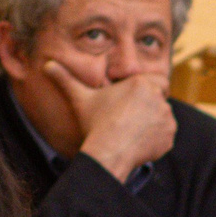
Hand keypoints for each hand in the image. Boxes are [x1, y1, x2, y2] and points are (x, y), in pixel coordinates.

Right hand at [43, 60, 174, 181]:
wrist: (108, 151)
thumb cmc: (94, 123)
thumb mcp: (80, 99)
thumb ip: (66, 79)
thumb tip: (46, 65)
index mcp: (142, 83)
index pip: (158, 81)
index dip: (149, 90)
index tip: (136, 101)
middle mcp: (158, 98)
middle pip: (160, 100)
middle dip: (150, 107)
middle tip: (132, 118)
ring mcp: (166, 118)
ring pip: (163, 117)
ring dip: (153, 123)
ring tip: (132, 132)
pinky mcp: (169, 137)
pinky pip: (166, 136)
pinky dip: (156, 139)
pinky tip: (138, 142)